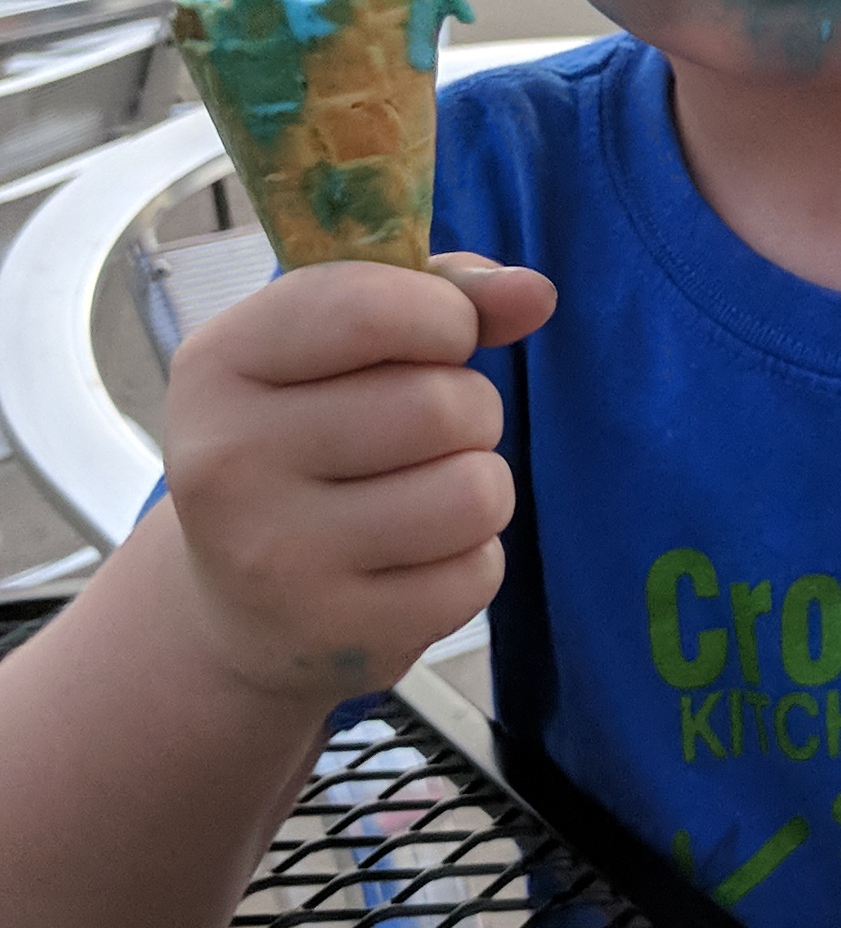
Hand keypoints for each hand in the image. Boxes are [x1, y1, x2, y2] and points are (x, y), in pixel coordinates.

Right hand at [162, 250, 554, 708]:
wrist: (239, 607)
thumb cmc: (303, 441)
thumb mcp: (334, 350)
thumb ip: (437, 296)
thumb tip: (535, 292)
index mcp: (217, 366)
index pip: (366, 308)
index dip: (442, 315)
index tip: (441, 335)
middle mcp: (229, 464)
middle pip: (440, 405)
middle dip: (469, 407)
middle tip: (426, 432)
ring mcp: (279, 560)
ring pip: (475, 491)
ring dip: (479, 483)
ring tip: (425, 491)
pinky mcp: (340, 635)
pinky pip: (478, 572)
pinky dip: (469, 559)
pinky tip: (411, 560)